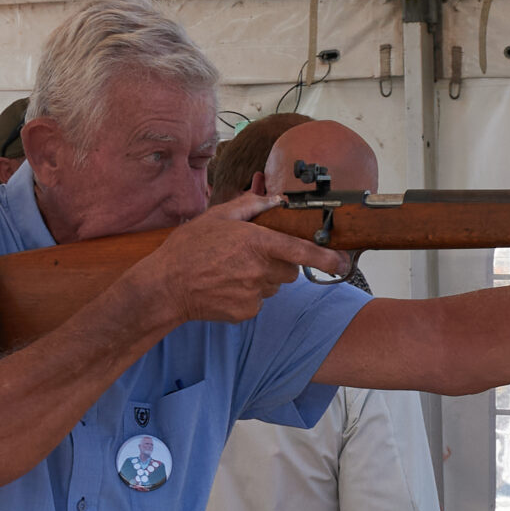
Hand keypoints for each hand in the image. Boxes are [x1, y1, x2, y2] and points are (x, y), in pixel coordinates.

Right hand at [127, 192, 349, 327]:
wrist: (165, 287)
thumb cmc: (188, 248)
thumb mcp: (217, 217)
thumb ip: (250, 206)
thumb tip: (273, 198)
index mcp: (256, 243)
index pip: (301, 251)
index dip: (327, 258)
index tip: (344, 263)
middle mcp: (259, 270)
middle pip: (289, 270)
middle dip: (280, 263)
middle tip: (252, 256)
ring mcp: (254, 294)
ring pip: (274, 286)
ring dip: (262, 279)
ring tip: (232, 271)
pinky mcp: (246, 312)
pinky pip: (258, 302)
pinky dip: (248, 295)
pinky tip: (226, 286)